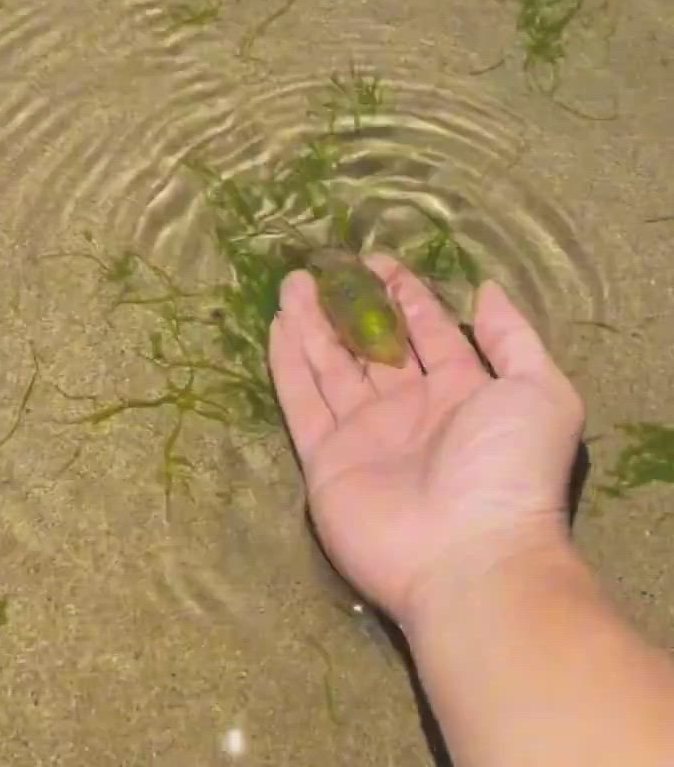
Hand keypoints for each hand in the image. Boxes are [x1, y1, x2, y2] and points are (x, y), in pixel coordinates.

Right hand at [269, 256, 584, 626]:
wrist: (469, 558)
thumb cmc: (510, 468)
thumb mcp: (538, 390)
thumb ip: (512, 337)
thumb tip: (486, 289)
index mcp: (461, 392)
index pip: (429, 332)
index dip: (406, 295)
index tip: (379, 261)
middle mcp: (410, 411)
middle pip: (374, 346)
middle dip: (353, 305)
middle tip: (329, 264)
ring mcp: (365, 437)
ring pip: (332, 368)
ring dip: (313, 324)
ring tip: (295, 281)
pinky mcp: (327, 462)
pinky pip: (302, 404)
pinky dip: (289, 364)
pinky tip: (279, 324)